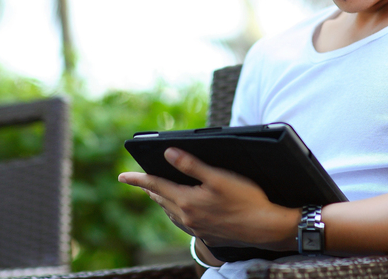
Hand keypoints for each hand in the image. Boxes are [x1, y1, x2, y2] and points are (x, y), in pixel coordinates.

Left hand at [118, 147, 299, 249]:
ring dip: (162, 201)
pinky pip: (183, 222)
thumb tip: (167, 153)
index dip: (137, 179)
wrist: (266, 227)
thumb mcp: (218, 176)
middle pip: (161, 200)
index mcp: (187, 201)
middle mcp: (188, 217)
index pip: (155, 186)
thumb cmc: (246, 199)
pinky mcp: (208, 234)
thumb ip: (191, 165)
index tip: (121, 176)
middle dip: (149, 188)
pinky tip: (182, 210)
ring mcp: (197, 228)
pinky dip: (176, 212)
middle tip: (140, 181)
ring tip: (157, 192)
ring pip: (171, 212)